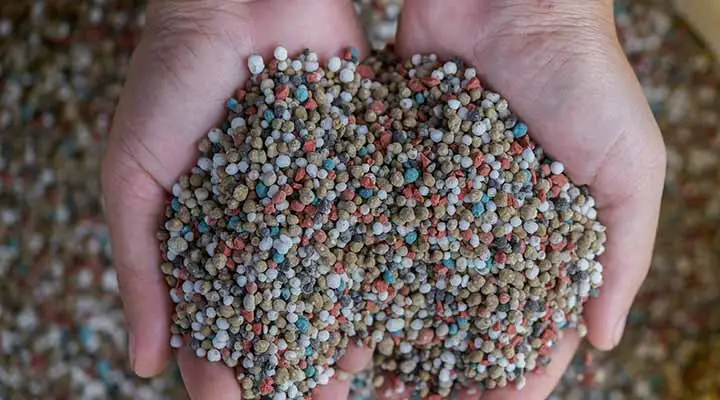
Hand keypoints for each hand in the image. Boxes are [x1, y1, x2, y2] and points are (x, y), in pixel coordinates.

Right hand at [101, 1, 371, 397]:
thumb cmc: (170, 79)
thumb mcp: (133, 175)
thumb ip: (138, 264)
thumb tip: (143, 363)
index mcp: (211, 229)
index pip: (216, 311)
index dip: (221, 358)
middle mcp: (269, 222)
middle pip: (284, 305)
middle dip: (296, 356)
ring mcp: (318, 197)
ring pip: (335, 278)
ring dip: (345, 328)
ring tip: (355, 372)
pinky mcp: (361, 167)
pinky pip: (373, 224)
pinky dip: (382, 268)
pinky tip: (394, 307)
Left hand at [396, 0, 665, 397]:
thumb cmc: (588, 79)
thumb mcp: (632, 168)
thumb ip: (625, 254)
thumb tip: (604, 340)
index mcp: (554, 232)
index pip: (539, 318)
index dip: (522, 368)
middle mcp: (495, 222)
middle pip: (470, 312)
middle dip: (450, 364)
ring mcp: (444, 196)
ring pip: (417, 279)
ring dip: (396, 331)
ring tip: (369, 378)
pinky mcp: (399, 163)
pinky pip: (378, 223)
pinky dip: (361, 266)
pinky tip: (339, 306)